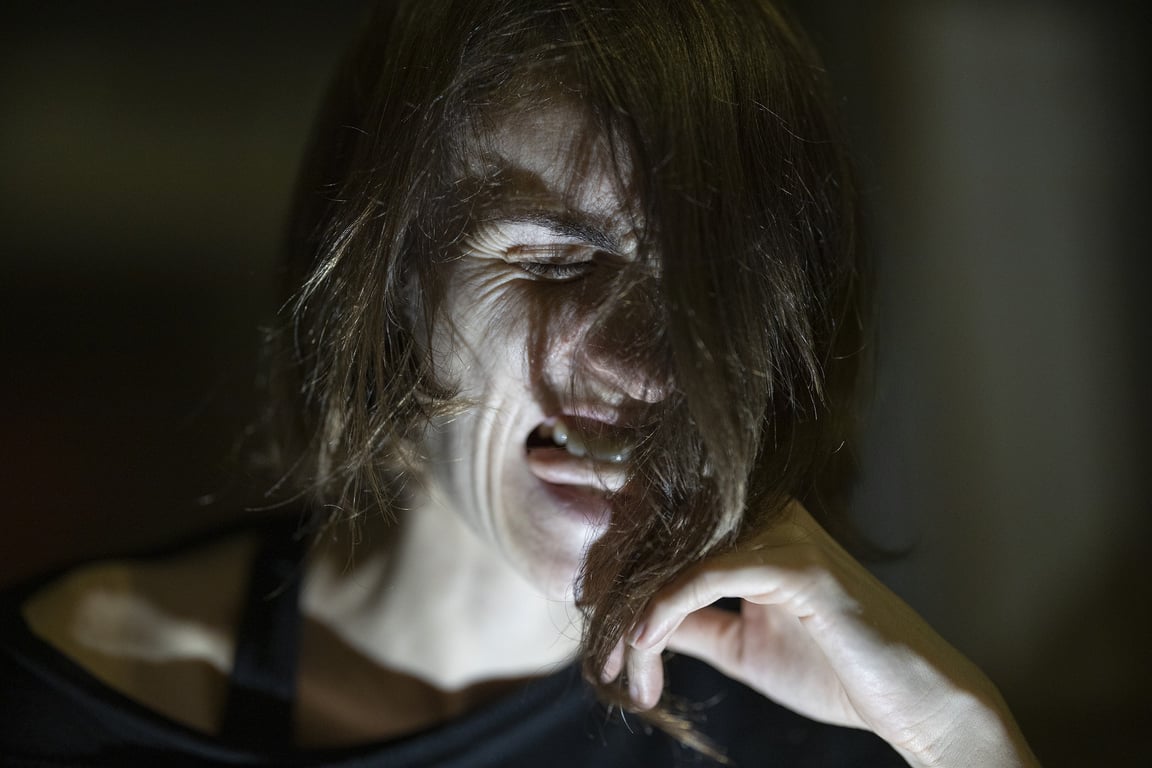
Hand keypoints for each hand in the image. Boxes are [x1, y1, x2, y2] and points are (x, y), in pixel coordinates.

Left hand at [600, 500, 1039, 767]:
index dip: (615, 469)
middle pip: (667, 489)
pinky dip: (667, 610)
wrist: (910, 699)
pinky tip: (635, 641)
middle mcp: (767, 513)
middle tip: (543, 461)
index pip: (673, 490)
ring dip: (626, 583)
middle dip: (599, 472)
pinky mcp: (797, 567)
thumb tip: (631, 613)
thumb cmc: (831, 667)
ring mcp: (783, 533)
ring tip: (581, 597)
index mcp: (753, 524)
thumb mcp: (740, 644)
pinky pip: (708, 579)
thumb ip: (688, 621)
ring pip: (678, 543)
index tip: (559, 456)